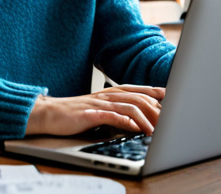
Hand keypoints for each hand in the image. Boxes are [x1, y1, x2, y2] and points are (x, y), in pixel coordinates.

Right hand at [25, 85, 165, 136]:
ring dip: (144, 118)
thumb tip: (137, 118)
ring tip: (156, 130)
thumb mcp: (99, 108)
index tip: (170, 96)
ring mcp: (99, 104)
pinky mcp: (90, 114)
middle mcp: (107, 95)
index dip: (155, 92)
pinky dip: (125, 122)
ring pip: (128, 106)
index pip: (138, 89)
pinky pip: (111, 116)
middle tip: (169, 120)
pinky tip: (135, 128)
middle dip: (155, 109)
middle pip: (138, 98)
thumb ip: (116, 109)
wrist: (49, 114)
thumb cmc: (75, 113)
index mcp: (110, 92)